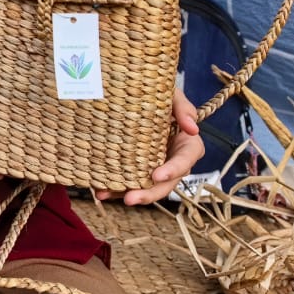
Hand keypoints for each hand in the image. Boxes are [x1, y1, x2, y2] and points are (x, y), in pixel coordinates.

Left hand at [97, 87, 205, 205]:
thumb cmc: (161, 96)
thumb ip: (184, 108)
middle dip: (148, 194)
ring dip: (126, 194)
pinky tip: (100, 191)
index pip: (185, 161)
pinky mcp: (138, 169)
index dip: (173, 170)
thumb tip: (193, 128)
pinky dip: (114, 189)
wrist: (139, 95)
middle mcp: (172, 161)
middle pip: (165, 184)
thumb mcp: (173, 96)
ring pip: (145, 187)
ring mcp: (155, 167)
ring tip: (104, 194)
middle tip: (130, 198)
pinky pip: (128, 182)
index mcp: (187, 146)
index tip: (157, 176)